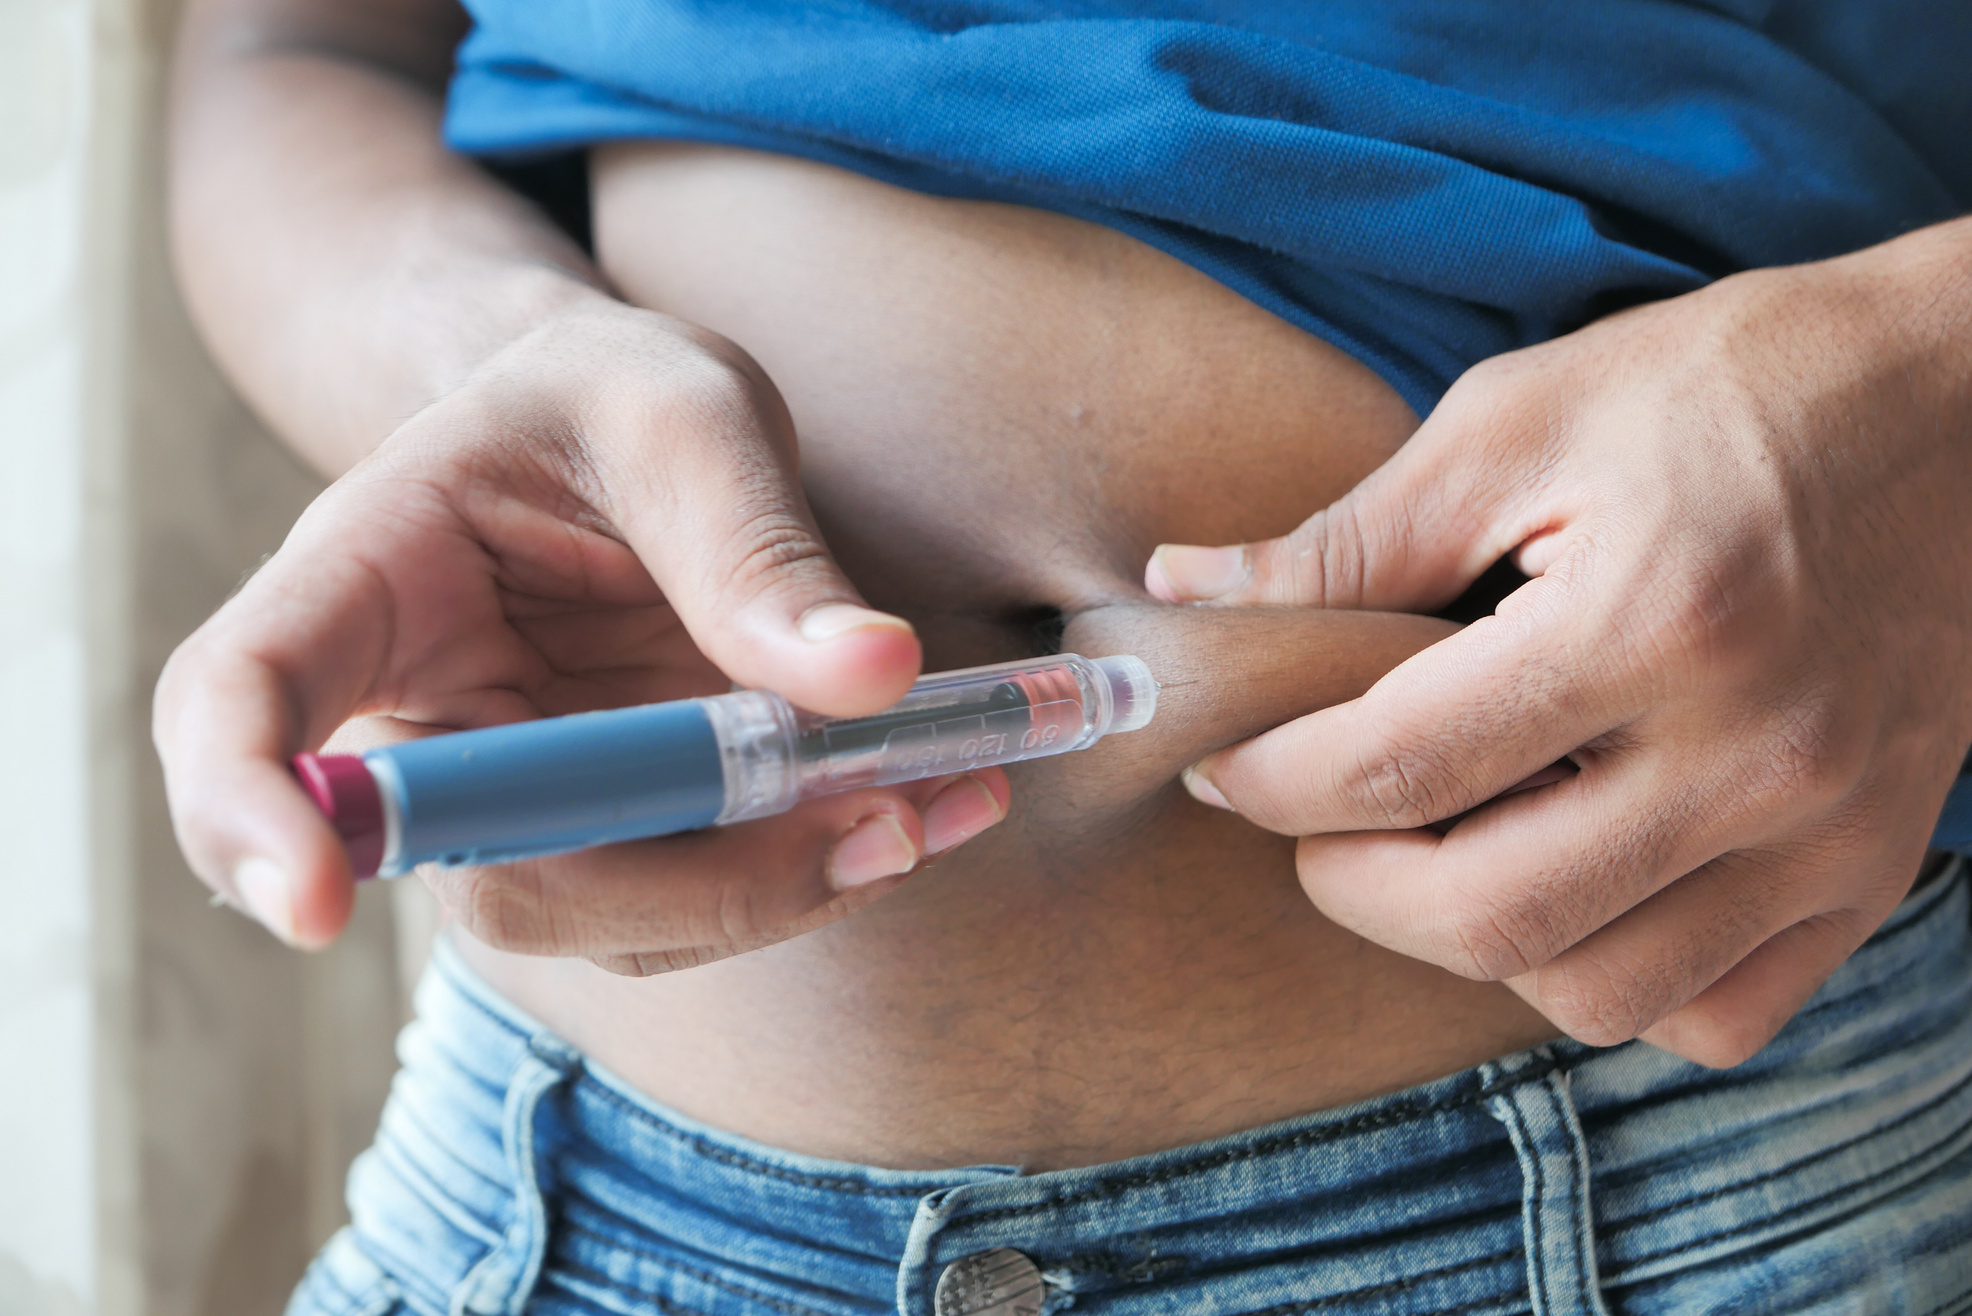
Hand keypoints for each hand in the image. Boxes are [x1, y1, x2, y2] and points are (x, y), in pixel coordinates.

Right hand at [155, 299, 1008, 960]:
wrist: (630, 431)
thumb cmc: (616, 396)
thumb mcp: (690, 415)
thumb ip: (755, 541)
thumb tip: (872, 677)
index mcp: (363, 577)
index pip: (241, 705)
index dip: (247, 818)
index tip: (306, 909)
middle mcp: (418, 717)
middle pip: (482, 869)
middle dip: (683, 879)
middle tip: (876, 828)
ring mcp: (517, 795)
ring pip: (607, 912)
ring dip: (779, 888)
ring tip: (935, 801)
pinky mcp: (612, 831)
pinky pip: (691, 895)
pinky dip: (812, 868)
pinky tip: (922, 804)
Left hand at [1146, 220, 1971, 1065]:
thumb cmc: (1732, 385)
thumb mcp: (1521, 419)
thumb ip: (1348, 536)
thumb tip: (1182, 590)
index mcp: (1653, 619)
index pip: (1402, 767)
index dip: (1273, 781)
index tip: (1227, 764)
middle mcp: (1756, 753)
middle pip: (1489, 918)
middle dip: (1349, 885)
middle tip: (1314, 822)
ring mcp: (1830, 832)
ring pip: (1597, 994)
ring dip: (1473, 942)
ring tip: (1437, 850)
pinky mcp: (1875, 869)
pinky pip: (1719, 1015)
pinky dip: (1618, 984)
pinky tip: (1576, 888)